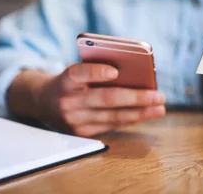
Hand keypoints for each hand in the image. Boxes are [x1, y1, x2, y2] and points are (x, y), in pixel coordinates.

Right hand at [31, 63, 165, 136]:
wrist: (42, 101)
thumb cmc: (70, 80)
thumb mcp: (77, 69)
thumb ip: (98, 68)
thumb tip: (134, 73)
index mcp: (65, 79)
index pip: (79, 73)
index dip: (96, 72)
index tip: (115, 71)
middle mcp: (67, 101)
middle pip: (105, 99)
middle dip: (136, 98)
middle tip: (159, 96)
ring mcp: (73, 120)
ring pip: (112, 116)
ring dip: (140, 113)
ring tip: (159, 107)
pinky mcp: (80, 133)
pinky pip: (110, 125)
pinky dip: (130, 119)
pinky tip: (146, 114)